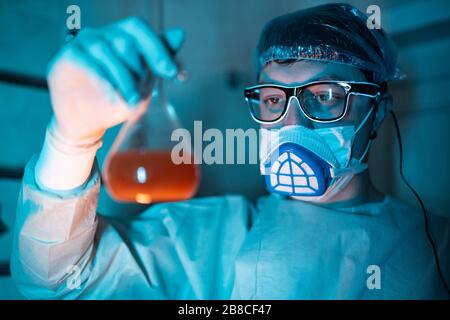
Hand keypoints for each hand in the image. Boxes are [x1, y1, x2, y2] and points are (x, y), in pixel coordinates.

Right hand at [47, 17, 184, 142]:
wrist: (87, 123)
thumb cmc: (115, 100)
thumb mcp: (144, 83)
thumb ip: (159, 60)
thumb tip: (180, 34)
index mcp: (121, 37)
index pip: (139, 29)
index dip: (157, 48)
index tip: (172, 74)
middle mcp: (101, 36)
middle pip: (124, 41)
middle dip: (139, 71)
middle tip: (143, 94)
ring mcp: (82, 45)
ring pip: (106, 51)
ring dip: (123, 79)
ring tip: (130, 101)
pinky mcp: (65, 58)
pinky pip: (87, 63)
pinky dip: (104, 82)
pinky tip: (113, 98)